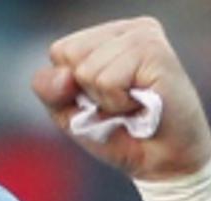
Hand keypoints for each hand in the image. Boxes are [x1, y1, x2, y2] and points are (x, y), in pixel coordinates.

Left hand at [31, 17, 210, 180]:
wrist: (161, 162)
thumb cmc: (119, 133)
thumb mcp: (70, 113)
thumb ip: (50, 90)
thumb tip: (65, 76)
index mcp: (108, 36)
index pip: (60, 51)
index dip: (70, 88)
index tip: (101, 100)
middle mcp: (128, 29)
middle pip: (69, 54)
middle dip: (86, 92)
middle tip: (118, 104)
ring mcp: (143, 36)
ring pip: (87, 70)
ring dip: (104, 101)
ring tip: (132, 105)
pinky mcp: (155, 51)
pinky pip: (107, 81)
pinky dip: (118, 103)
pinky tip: (142, 103)